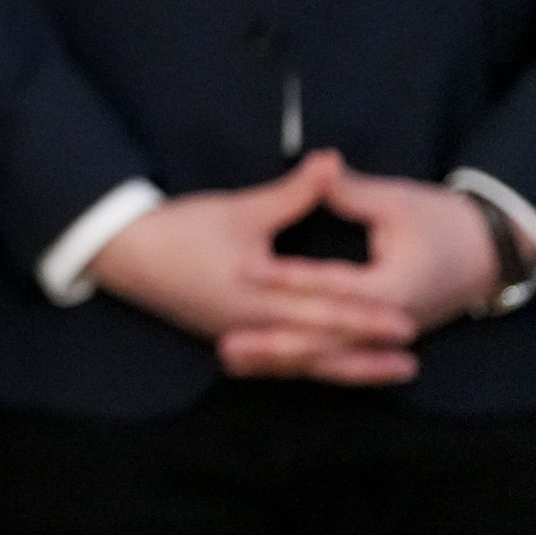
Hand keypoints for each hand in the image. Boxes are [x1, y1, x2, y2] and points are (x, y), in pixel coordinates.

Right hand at [86, 150, 418, 384]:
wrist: (123, 252)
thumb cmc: (181, 229)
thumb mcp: (240, 209)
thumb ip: (293, 194)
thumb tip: (332, 162)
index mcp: (258, 295)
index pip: (323, 310)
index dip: (367, 318)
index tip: (406, 322)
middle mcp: (254, 326)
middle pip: (320, 346)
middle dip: (367, 353)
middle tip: (411, 361)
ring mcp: (242, 337)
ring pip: (304, 362)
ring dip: (348, 368)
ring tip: (387, 372)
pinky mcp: (232, 337)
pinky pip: (282, 362)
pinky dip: (313, 366)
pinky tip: (333, 368)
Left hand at [239, 158, 502, 361]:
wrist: (495, 252)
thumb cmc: (447, 222)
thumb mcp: (399, 200)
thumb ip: (351, 192)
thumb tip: (320, 165)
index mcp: (394, 289)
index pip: (332, 287)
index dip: (287, 277)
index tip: (244, 268)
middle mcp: (390, 324)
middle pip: (325, 340)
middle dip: (275, 344)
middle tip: (225, 346)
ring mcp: (387, 338)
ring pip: (327, 357)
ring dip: (281, 361)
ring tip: (231, 360)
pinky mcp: (381, 340)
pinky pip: (336, 357)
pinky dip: (300, 361)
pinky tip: (264, 364)